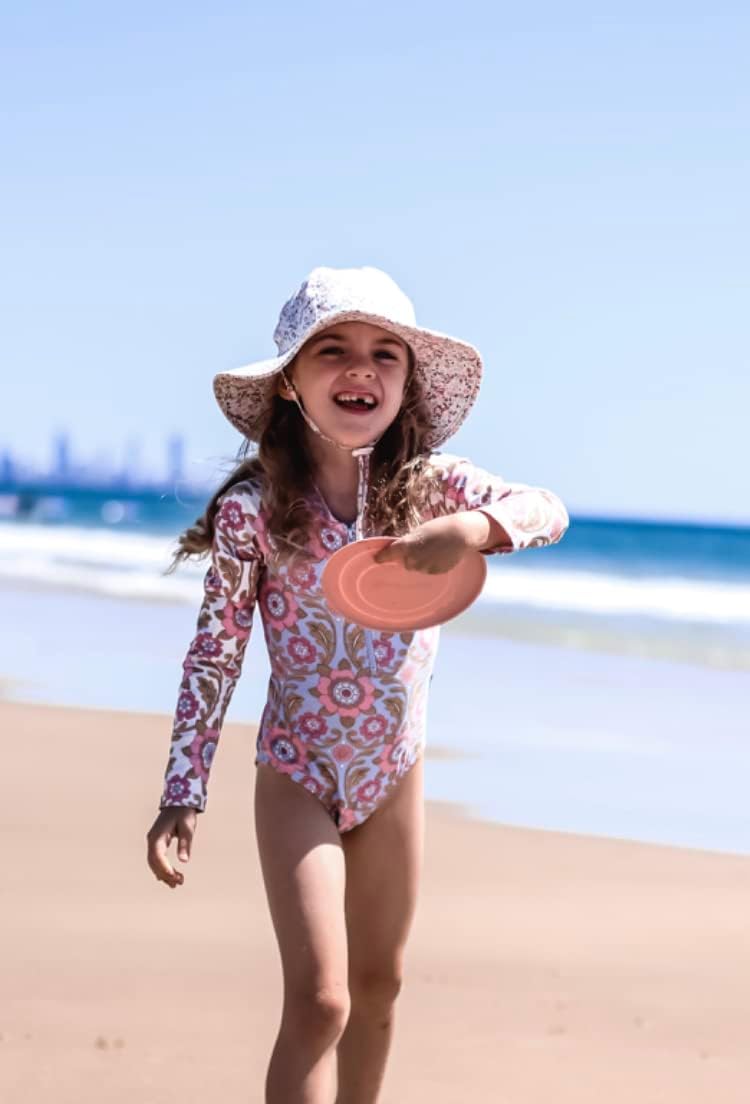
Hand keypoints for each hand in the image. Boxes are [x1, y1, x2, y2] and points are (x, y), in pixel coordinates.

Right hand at [146, 806, 196, 888]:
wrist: (179, 802)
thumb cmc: (184, 814)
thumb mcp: (187, 827)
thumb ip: (185, 843)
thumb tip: (184, 860)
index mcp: (158, 835)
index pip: (158, 856)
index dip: (164, 868)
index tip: (174, 877)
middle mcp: (152, 840)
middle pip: (154, 862)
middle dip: (165, 874)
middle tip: (179, 882)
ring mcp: (153, 841)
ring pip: (154, 862)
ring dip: (163, 873)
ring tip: (176, 883)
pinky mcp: (156, 843)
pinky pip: (156, 859)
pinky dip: (162, 868)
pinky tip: (169, 876)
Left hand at [373, 513, 489, 574]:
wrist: (461, 534)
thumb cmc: (439, 528)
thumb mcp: (420, 532)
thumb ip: (408, 542)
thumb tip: (400, 552)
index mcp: (407, 545)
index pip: (389, 554)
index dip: (382, 557)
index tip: (376, 559)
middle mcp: (414, 559)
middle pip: (406, 563)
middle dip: (410, 557)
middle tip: (421, 547)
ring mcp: (425, 567)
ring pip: (418, 568)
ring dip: (422, 562)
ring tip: (434, 550)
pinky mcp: (436, 572)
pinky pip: (430, 570)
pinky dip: (432, 564)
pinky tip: (441, 555)